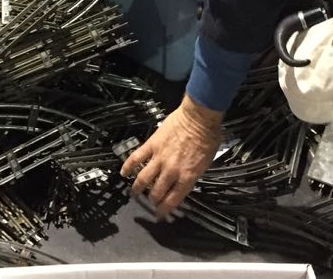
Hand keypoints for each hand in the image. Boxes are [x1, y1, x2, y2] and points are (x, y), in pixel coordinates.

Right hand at [119, 95, 222, 218]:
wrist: (199, 117)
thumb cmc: (208, 137)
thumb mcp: (206, 162)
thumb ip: (193, 174)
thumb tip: (185, 180)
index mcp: (187, 177)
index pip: (173, 200)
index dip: (164, 210)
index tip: (159, 215)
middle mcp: (172, 171)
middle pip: (157, 192)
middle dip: (152, 200)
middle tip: (150, 202)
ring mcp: (160, 158)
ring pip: (144, 178)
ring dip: (138, 188)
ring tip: (134, 193)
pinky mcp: (152, 145)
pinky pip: (137, 157)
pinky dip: (128, 166)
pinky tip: (123, 173)